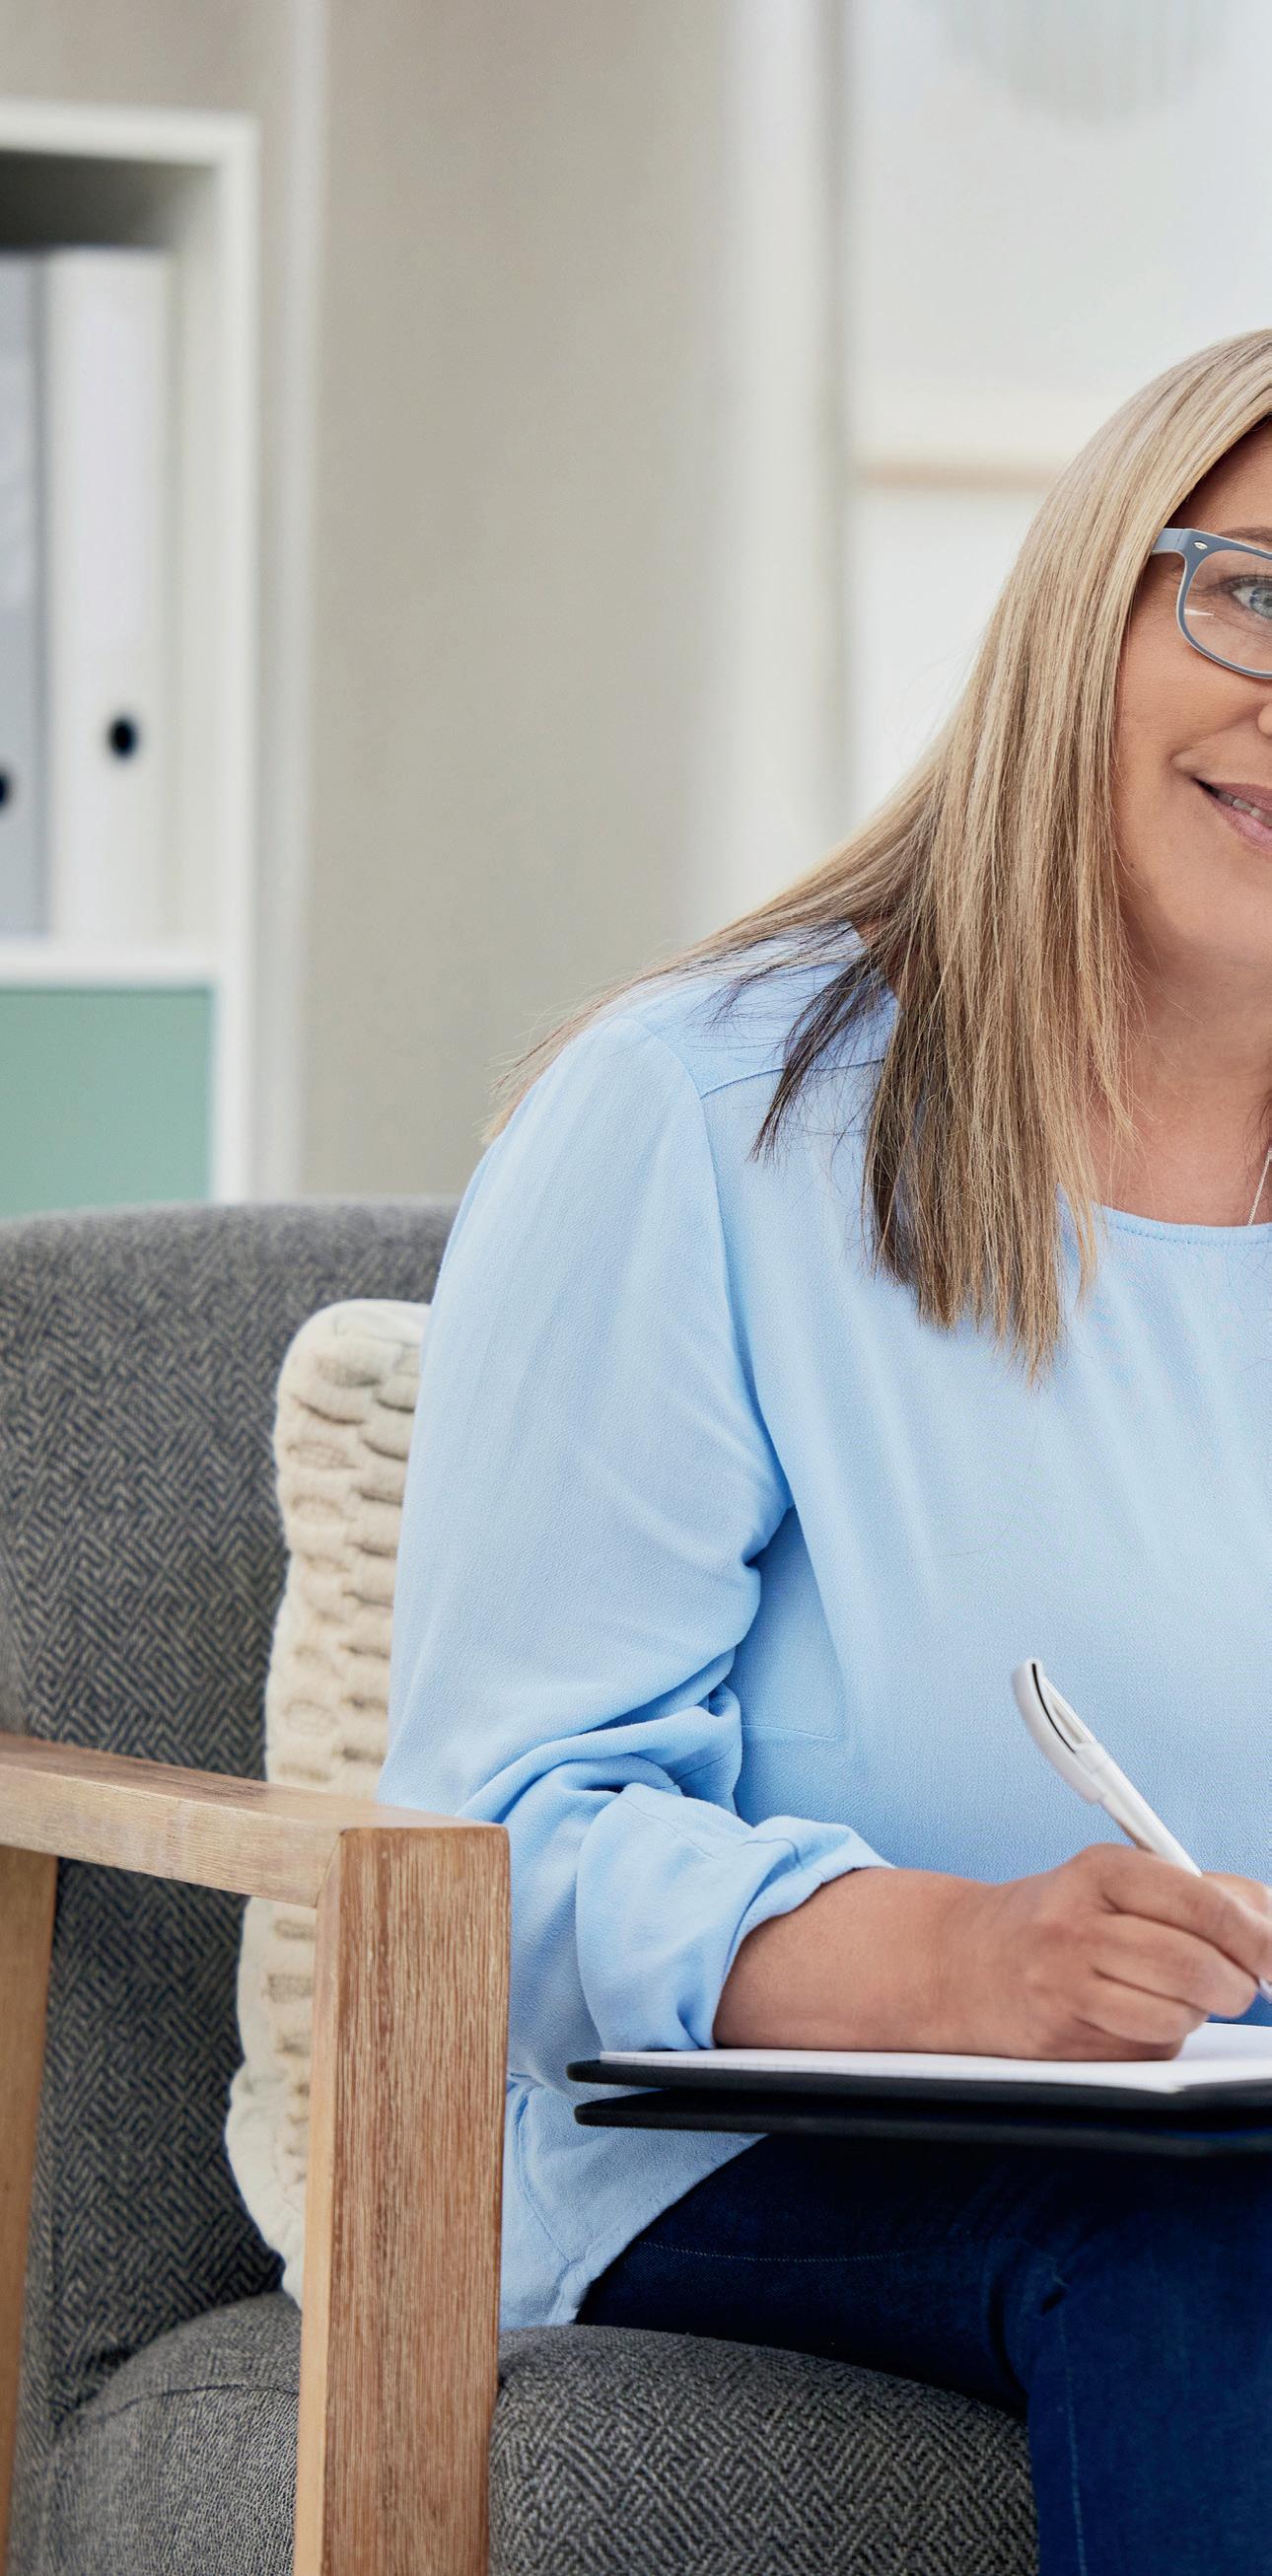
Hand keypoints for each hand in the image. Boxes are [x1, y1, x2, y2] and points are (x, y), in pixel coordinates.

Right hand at [934, 1846, 1271, 2058]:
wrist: (963, 1960)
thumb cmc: (1059, 1919)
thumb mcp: (1117, 1880)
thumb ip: (1200, 1893)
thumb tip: (1271, 1924)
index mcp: (1099, 1870)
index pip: (1202, 1904)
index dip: (1255, 1937)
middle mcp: (1075, 1924)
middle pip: (1194, 1967)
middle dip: (1235, 1986)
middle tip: (1238, 1986)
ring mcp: (1063, 1985)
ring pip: (1177, 2015)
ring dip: (1194, 2014)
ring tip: (1172, 1995)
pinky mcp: (1062, 2039)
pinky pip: (1149, 2049)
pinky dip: (1160, 2038)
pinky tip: (1131, 2015)